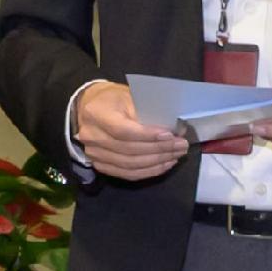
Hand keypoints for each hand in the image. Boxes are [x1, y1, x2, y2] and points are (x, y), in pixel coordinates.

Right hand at [71, 80, 195, 183]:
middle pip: (129, 150)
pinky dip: (149, 171)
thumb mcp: (128, 96)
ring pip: (130, 165)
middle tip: (181, 146)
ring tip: (176, 155)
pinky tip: (164, 164)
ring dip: (157, 162)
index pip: (124, 131)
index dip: (148, 136)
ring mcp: (94, 154)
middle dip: (159, 150)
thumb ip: (147, 112)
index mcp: (97, 114)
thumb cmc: (113, 99)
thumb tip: (173, 129)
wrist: (90, 108)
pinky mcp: (100, 166)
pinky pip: (127, 174)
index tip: (170, 135)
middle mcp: (92, 136)